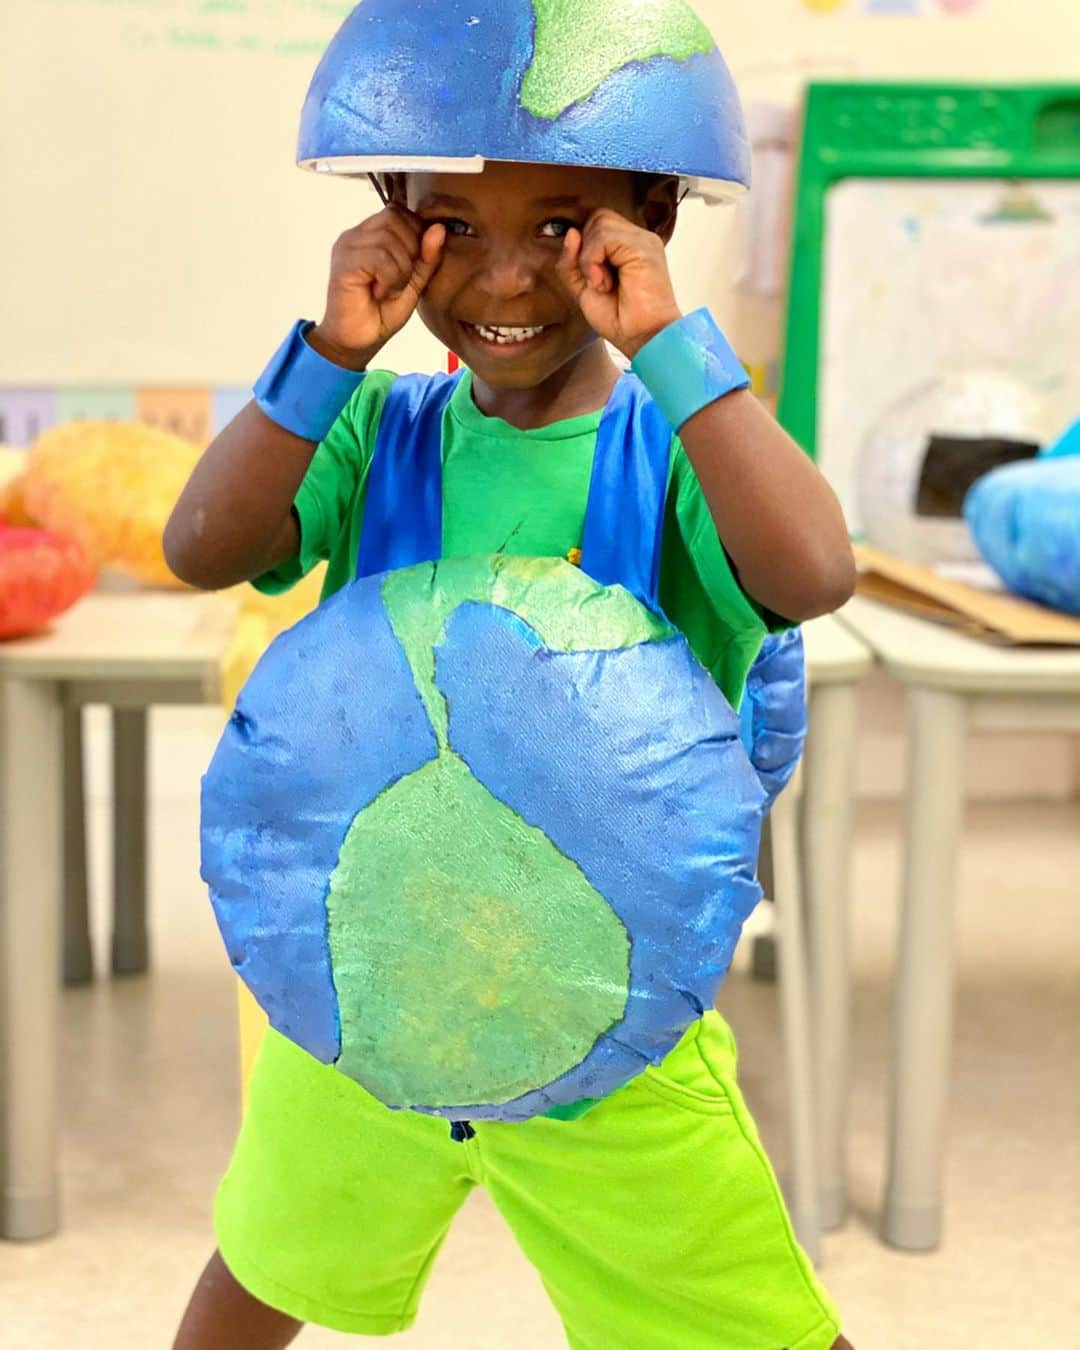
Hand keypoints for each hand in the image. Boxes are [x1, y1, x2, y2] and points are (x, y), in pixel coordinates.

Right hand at [310, 207, 446, 368]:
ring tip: (388, 290)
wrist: (355, 343)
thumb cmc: (381, 313)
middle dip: (409, 251)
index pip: (398, 211)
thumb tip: (439, 228)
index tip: (410, 267)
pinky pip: (380, 257)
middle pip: (395, 218)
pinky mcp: (344, 263)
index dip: (415, 234)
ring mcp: (347, 246)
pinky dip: (390, 278)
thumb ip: (427, 257)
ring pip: (389, 238)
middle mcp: (356, 235)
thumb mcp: (414, 284)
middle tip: (400, 281)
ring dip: (400, 270)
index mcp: (370, 234)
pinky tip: (380, 293)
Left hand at [555, 209, 681, 360]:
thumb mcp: (583, 289)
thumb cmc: (620, 320)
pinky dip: (593, 260)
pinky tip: (604, 282)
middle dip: (586, 249)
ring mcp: (643, 240)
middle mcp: (638, 239)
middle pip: (598, 217)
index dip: (585, 247)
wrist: (642, 338)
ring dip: (589, 258)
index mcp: (628, 246)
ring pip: (599, 223)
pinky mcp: (643, 246)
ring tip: (602, 284)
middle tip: (597, 282)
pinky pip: (604, 236)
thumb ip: (571, 262)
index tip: (591, 279)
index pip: (598, 224)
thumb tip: (571, 233)